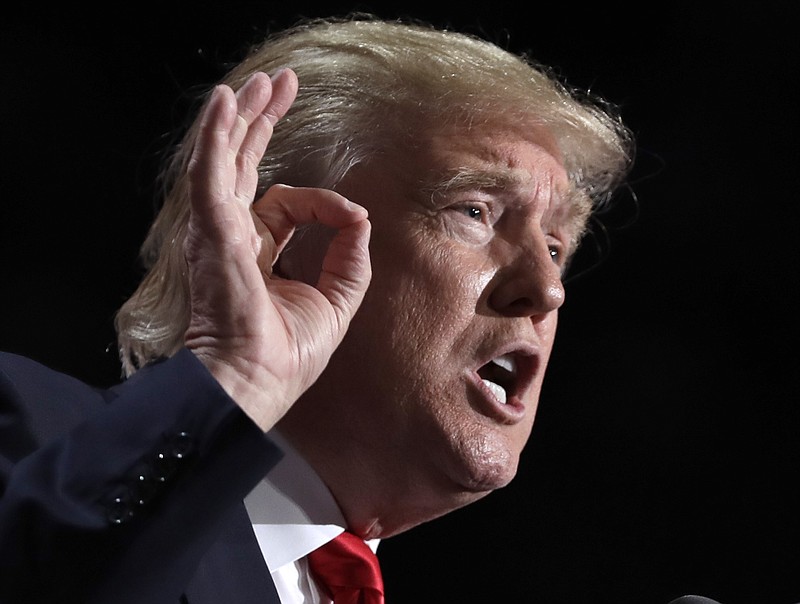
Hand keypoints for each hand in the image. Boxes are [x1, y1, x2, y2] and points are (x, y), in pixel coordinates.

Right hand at [183, 69, 371, 430]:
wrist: (254, 381)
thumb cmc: (285, 356)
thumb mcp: (336, 302)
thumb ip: (349, 257)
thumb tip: (359, 215)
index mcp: (258, 253)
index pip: (285, 205)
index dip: (322, 202)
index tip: (347, 215)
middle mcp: (233, 236)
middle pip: (245, 167)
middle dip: (262, 124)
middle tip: (278, 86)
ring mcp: (218, 231)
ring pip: (227, 160)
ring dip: (242, 118)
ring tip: (259, 83)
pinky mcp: (212, 230)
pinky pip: (211, 171)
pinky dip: (216, 135)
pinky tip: (226, 102)